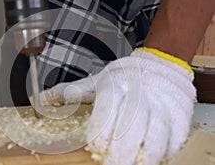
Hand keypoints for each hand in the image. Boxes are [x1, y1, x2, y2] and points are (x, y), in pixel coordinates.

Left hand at [40, 48, 195, 164]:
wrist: (157, 64)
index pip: (107, 112)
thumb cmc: (123, 76)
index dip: (101, 135)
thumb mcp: (94, 81)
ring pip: (156, 134)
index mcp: (115, 86)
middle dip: (121, 152)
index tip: (96, 149)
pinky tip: (155, 158)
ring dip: (145, 156)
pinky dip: (167, 151)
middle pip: (131, 126)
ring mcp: (161, 104)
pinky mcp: (178, 112)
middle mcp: (138, 95)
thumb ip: (69, 92)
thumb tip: (41, 99)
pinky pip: (176, 136)